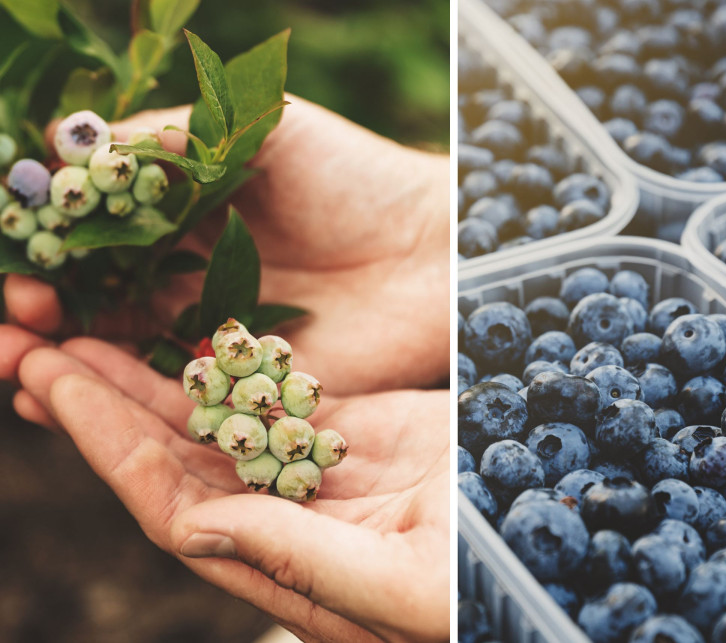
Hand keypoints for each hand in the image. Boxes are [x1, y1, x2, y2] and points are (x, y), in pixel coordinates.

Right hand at [3, 94, 450, 393]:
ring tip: (16, 369)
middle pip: (95, 302)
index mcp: (186, 217)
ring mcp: (216, 337)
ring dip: (60, 365)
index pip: (94, 239)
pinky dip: (115, 406)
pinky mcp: (248, 387)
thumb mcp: (260, 128)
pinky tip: (60, 405)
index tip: (18, 266)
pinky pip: (170, 401)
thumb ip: (167, 136)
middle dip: (41, 315)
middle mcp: (191, 279)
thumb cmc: (355, 177)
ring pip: (121, 355)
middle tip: (9, 329)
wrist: (436, 247)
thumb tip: (66, 141)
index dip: (48, 251)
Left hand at [15, 337, 449, 641]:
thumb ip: (298, 557)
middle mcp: (289, 521)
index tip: (56, 387)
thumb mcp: (400, 584)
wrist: (560, 530)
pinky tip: (195, 328)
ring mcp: (323, 473)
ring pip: (219, 423)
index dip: (110, 447)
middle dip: (107, 405)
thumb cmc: (491, 583)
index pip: (173, 504)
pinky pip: (279, 395)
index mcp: (287, 569)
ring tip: (92, 329)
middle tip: (41, 344)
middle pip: (178, 459)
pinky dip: (234, 363)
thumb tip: (192, 524)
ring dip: (156, 379)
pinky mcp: (360, 432)